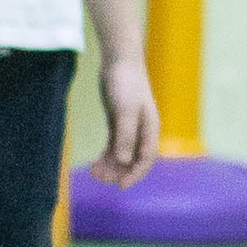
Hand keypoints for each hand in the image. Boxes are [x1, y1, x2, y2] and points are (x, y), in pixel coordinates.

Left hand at [92, 55, 160, 187]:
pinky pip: (114, 144)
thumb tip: (123, 160)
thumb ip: (125, 135)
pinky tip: (95, 164)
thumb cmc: (126, 83)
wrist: (119, 61)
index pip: (146, 158)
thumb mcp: (125, 110)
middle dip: (119, 171)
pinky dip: (106, 155)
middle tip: (101, 180)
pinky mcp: (118, 121)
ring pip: (122, 153)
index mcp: (151, 129)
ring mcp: (130, 126)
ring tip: (95, 174)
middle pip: (133, 159)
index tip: (121, 186)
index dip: (135, 174)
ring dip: (111, 165)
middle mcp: (142, 130)